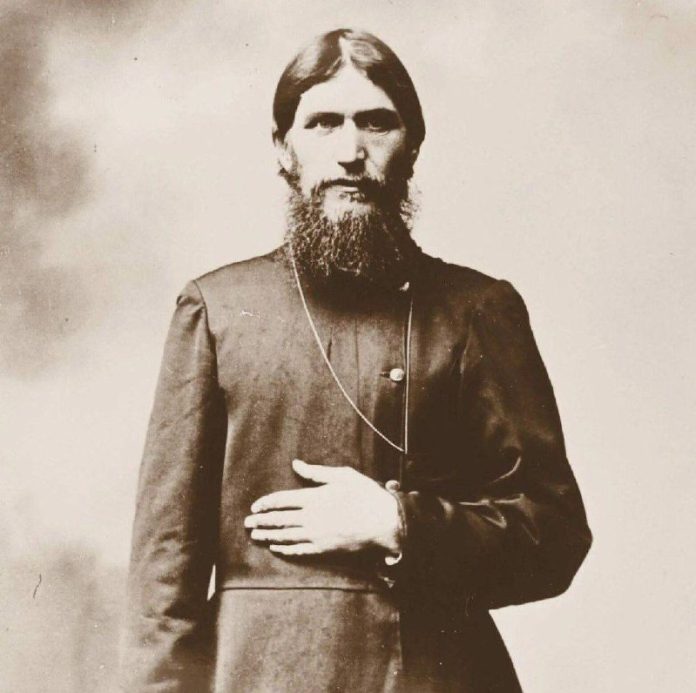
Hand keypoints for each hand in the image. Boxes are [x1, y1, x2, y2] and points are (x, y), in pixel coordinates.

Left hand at [244, 459, 401, 556]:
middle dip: (261, 522)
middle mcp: (311, 517)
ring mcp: (316, 535)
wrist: (382, 521)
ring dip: (269, 536)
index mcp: (314, 497)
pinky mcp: (324, 548)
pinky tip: (277, 548)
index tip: (255, 507)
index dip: (266, 504)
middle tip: (247, 524)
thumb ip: (316, 472)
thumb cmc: (364, 495)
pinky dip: (286, 549)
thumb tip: (296, 464)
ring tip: (256, 536)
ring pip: (286, 536)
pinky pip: (300, 550)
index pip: (282, 500)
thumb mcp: (342, 475)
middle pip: (279, 520)